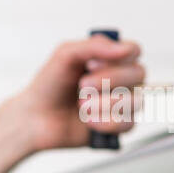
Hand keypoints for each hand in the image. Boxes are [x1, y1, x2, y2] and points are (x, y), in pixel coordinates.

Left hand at [19, 35, 145, 151]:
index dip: (117, 58)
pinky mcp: (118, 126)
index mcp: (111, 59)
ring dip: (105, 103)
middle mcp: (122, 80)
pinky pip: (127, 124)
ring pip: (136, 100)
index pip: (134, 51)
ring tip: (82, 105)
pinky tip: (88, 121)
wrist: (35, 117)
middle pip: (139, 74)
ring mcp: (122, 103)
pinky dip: (105, 122)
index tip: (90, 65)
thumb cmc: (49, 85)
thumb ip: (94, 45)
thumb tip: (125, 48)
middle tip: (82, 86)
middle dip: (108, 80)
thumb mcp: (65, 55)